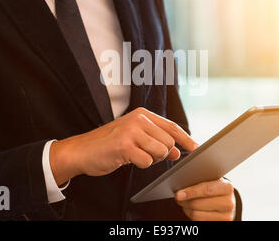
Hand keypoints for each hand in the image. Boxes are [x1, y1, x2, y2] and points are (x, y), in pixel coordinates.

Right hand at [49, 108, 197, 184]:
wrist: (82, 150)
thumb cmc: (109, 144)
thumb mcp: (135, 138)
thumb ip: (157, 141)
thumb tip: (178, 151)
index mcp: (142, 114)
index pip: (172, 126)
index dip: (186, 139)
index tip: (196, 148)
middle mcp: (138, 119)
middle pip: (168, 141)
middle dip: (162, 153)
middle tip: (145, 154)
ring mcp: (131, 131)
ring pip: (161, 151)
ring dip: (151, 159)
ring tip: (136, 155)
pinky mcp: (124, 145)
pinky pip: (147, 161)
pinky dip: (141, 164)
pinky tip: (128, 159)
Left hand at [175, 178, 235, 220]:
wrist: (226, 200)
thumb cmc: (215, 188)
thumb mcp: (212, 181)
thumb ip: (201, 180)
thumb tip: (182, 185)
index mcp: (227, 187)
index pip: (206, 190)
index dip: (191, 192)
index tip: (178, 194)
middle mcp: (229, 202)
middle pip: (199, 203)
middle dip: (185, 200)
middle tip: (178, 197)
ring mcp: (226, 216)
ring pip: (196, 214)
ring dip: (186, 208)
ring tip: (183, 202)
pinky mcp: (221, 224)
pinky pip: (199, 221)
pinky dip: (190, 215)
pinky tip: (189, 209)